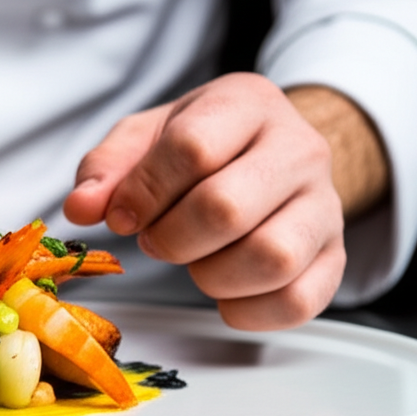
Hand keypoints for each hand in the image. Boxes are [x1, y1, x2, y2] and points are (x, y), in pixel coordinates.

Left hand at [63, 73, 346, 330]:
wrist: (272, 153)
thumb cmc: (204, 144)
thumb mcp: (148, 136)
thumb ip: (108, 168)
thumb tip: (80, 208)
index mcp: (247, 104)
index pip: (192, 148)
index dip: (144, 192)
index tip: (122, 215)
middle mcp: (299, 149)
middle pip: (226, 208)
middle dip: (171, 238)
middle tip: (156, 238)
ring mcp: (325, 205)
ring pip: (270, 258)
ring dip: (210, 276)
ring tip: (195, 262)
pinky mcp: (335, 257)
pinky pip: (297, 301)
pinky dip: (248, 311)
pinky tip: (225, 293)